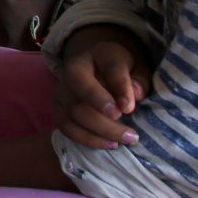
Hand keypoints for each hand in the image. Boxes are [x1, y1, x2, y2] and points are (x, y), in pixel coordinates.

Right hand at [55, 25, 153, 150]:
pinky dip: (86, 139)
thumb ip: (139, 78)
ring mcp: (62, 89)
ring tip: (122, 142)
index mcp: (99, 53)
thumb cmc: (121, 68)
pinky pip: (66, 126)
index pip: (110, 67)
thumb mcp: (136, 65)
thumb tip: (136, 95)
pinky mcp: (58, 107)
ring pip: (73, 113)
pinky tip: (108, 144)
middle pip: (83, 94)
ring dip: (98, 133)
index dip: (120, 87)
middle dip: (107, 120)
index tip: (130, 108)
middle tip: (132, 135)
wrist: (94, 62)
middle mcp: (73, 70)